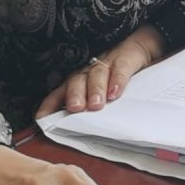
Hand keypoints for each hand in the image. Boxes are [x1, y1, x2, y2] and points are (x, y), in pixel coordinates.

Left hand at [34, 26, 165, 119]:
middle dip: (74, 95)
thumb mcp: (105, 94)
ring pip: (96, 74)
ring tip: (96, 105)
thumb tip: (80, 137)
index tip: (41, 118)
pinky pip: (121, 68)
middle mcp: (90, 71)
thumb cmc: (119, 77)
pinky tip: (115, 92)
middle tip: (75, 108)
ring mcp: (108, 63)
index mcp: (81, 82)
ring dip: (94, 89)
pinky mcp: (126, 58)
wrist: (143, 47)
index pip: (60, 92)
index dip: (50, 104)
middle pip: (77, 81)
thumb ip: (93, 112)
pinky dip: (117, 79)